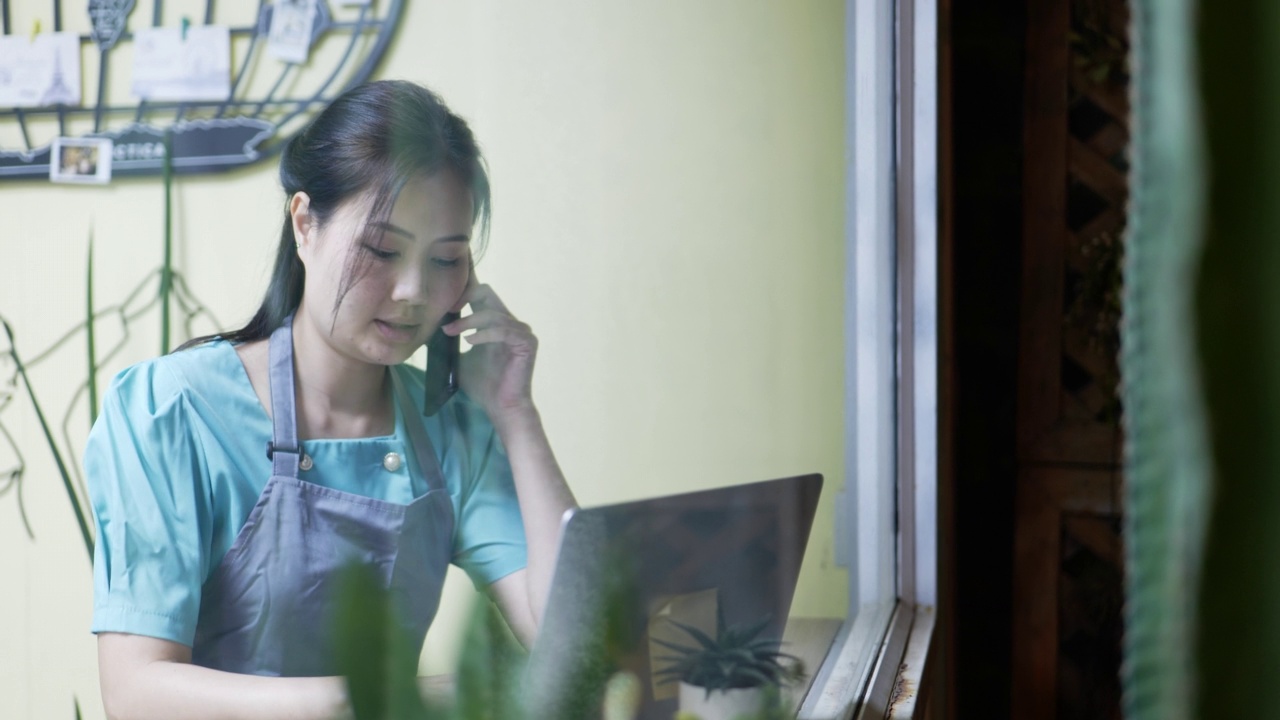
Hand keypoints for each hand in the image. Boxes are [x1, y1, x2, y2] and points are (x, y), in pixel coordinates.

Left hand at [441, 279, 537, 422]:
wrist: (500, 407)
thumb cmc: (482, 385)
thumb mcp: (459, 359)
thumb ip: (452, 342)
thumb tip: (428, 329)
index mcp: (495, 324)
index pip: (480, 295)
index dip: (462, 291)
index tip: (442, 303)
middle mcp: (509, 323)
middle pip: (487, 293)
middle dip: (464, 298)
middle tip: (446, 311)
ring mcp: (520, 331)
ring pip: (491, 313)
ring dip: (468, 321)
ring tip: (450, 332)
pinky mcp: (526, 343)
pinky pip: (503, 330)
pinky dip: (484, 334)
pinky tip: (469, 341)